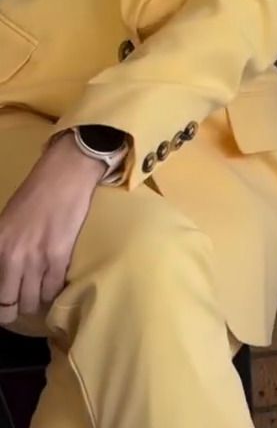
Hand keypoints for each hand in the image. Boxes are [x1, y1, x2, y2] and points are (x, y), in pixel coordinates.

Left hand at [0, 133, 104, 321]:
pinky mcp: (59, 257)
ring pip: (32, 302)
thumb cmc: (38, 191)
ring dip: (37, 299)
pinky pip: (53, 290)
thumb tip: (7, 274)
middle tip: (25, 299)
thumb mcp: (7, 221)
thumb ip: (5, 248)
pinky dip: (55, 290)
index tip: (7, 302)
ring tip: (43, 288)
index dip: (0, 303)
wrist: (67, 171)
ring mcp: (35, 258)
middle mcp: (11, 256)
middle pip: (8, 305)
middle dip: (16, 307)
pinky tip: (57, 280)